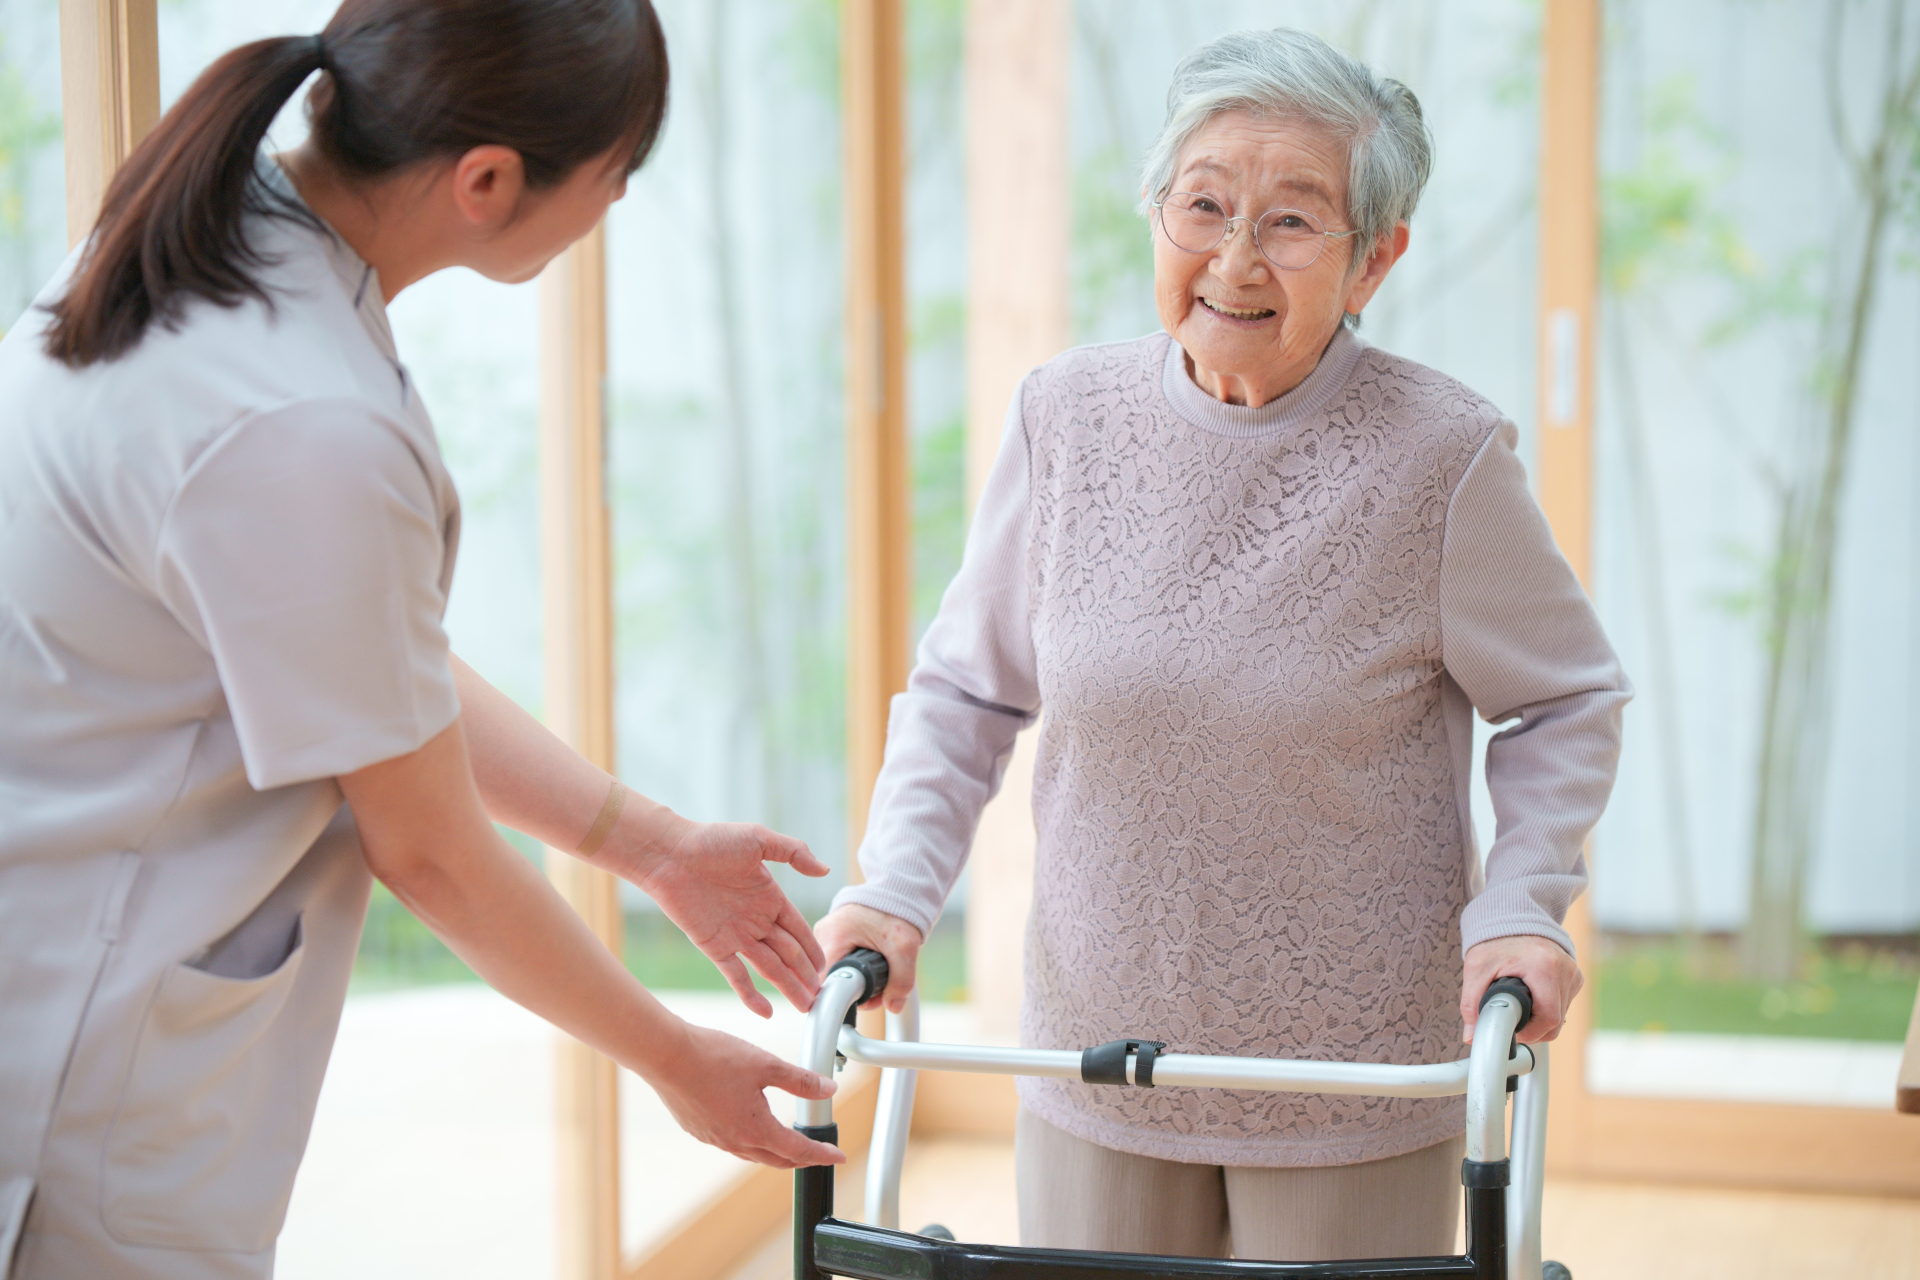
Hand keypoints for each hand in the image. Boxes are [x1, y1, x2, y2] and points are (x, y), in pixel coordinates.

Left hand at [602, 817, 829, 1017]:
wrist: (668, 854)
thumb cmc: (711, 841)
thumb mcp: (759, 839)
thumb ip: (795, 852)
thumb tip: (826, 869)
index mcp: (770, 898)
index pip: (799, 930)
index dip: (812, 950)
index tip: (825, 970)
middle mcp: (755, 920)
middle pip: (788, 954)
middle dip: (805, 976)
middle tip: (820, 999)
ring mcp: (735, 935)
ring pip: (769, 968)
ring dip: (787, 987)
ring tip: (805, 1007)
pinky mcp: (714, 946)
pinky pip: (736, 975)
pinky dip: (750, 995)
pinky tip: (765, 1013)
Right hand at [648, 1020, 845, 1168]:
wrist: (666, 1056)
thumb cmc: (714, 1057)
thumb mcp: (766, 1064)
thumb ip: (799, 1081)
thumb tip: (829, 1090)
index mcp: (756, 1129)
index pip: (798, 1151)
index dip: (821, 1154)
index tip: (837, 1157)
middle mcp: (735, 1141)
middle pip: (776, 1159)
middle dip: (800, 1158)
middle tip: (817, 1152)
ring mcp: (714, 1138)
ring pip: (753, 1153)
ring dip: (775, 1152)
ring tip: (787, 1142)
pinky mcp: (698, 1130)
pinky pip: (731, 1144)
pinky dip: (749, 1141)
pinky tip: (749, 1126)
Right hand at [813, 903, 924, 1013]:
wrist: (898, 891)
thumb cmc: (898, 912)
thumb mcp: (905, 948)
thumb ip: (901, 980)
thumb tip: (893, 1006)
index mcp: (833, 935)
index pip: (825, 981)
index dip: (845, 998)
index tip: (866, 1000)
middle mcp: (822, 934)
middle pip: (830, 979)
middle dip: (856, 990)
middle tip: (881, 989)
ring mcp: (825, 934)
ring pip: (835, 972)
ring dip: (857, 980)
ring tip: (880, 973)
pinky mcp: (832, 936)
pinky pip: (839, 962)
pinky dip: (855, 969)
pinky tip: (872, 966)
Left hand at [1460, 934, 1582, 1045]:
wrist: (1512, 919)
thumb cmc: (1495, 942)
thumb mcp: (1477, 969)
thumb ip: (1471, 1003)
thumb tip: (1470, 1036)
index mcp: (1544, 967)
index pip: (1548, 1018)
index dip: (1529, 1032)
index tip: (1512, 1031)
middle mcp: (1565, 970)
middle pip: (1556, 1022)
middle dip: (1533, 1029)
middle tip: (1512, 1021)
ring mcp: (1573, 973)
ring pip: (1561, 1017)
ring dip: (1540, 1020)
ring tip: (1519, 1005)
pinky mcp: (1576, 977)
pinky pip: (1563, 1005)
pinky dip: (1547, 1009)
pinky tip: (1531, 998)